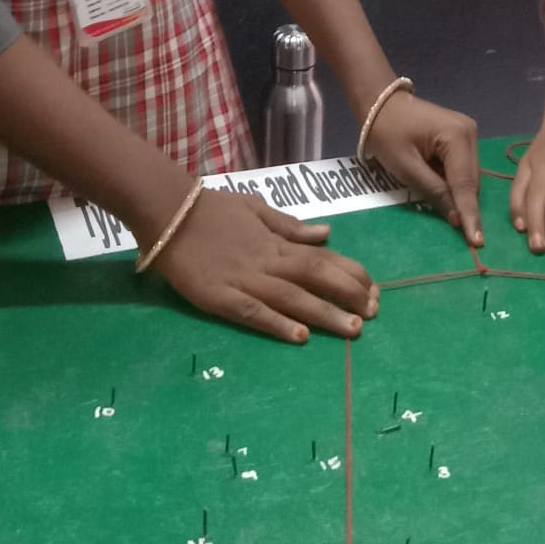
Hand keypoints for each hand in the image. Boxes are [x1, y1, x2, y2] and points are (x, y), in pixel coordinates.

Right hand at [153, 187, 377, 343]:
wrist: (169, 211)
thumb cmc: (212, 209)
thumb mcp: (256, 208)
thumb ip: (290, 225)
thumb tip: (326, 233)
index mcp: (277, 242)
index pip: (323, 258)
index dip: (351, 274)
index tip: (374, 289)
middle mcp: (267, 261)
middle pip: (315, 277)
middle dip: (348, 295)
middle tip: (375, 313)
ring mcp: (244, 280)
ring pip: (293, 298)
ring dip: (325, 313)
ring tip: (353, 328)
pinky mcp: (219, 297)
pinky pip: (253, 312)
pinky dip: (277, 323)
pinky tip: (300, 335)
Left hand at [365, 93, 482, 246]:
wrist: (381, 103)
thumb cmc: (388, 133)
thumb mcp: (406, 167)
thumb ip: (434, 192)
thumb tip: (456, 219)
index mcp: (458, 136)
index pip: (465, 184)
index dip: (469, 214)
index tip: (477, 242)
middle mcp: (470, 133)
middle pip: (471, 181)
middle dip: (465, 206)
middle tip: (463, 235)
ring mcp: (468, 133)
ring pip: (469, 177)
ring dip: (458, 195)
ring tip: (447, 211)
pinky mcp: (462, 137)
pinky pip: (462, 168)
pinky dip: (454, 183)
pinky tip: (443, 190)